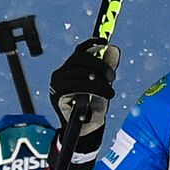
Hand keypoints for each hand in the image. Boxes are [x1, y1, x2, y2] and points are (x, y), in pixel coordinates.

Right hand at [49, 38, 119, 153]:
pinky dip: (91, 89)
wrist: (83, 129)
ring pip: (80, 73)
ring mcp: (57, 83)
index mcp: (70, 68)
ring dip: (98, 81)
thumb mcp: (103, 85)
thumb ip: (107, 68)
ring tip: (110, 92)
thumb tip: (113, 49)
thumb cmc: (93, 105)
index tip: (104, 41)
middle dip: (99, 65)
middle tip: (112, 77)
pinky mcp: (57, 95)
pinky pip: (75, 86)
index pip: (79, 51)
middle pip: (80, 58)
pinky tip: (101, 96)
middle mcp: (60, 73)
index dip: (91, 43)